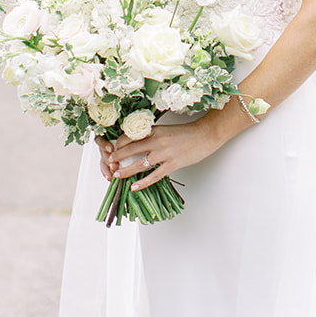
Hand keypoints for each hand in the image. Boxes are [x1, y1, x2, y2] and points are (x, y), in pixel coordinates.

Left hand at [106, 114, 227, 192]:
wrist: (205, 135)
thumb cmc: (187, 133)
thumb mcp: (166, 130)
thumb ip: (152, 136)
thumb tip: (139, 143)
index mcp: (154, 131)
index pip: (129, 137)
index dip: (118, 145)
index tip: (113, 150)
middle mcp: (157, 141)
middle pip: (130, 150)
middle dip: (117, 157)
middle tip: (109, 163)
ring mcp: (164, 153)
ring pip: (139, 163)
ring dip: (125, 170)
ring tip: (117, 175)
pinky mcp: (172, 164)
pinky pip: (154, 175)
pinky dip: (142, 182)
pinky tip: (134, 186)